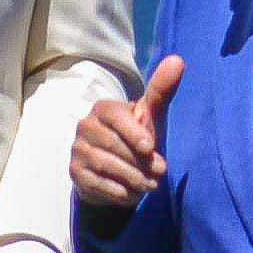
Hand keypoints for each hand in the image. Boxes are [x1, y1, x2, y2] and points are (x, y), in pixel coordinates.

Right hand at [72, 52, 183, 209]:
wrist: (115, 171)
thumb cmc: (136, 138)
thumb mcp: (150, 116)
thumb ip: (161, 90)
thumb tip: (178, 60)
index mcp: (103, 109)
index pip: (116, 118)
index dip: (134, 133)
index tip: (150, 147)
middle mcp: (85, 127)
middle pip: (114, 146)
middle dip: (140, 162)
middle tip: (159, 171)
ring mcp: (78, 150)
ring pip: (107, 166)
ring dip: (133, 178)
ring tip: (150, 184)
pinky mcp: (75, 173)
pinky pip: (99, 184)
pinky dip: (120, 192)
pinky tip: (133, 193)